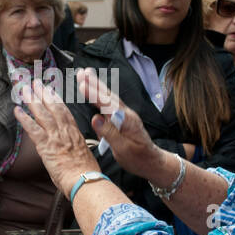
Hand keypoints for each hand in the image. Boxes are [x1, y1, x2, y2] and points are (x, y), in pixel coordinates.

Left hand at [14, 80, 99, 194]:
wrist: (84, 180)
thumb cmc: (86, 174)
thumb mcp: (84, 156)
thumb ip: (75, 149)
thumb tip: (70, 150)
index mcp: (75, 133)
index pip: (65, 111)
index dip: (56, 99)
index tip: (50, 90)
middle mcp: (65, 131)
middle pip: (53, 107)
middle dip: (44, 93)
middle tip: (36, 83)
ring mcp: (55, 137)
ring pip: (43, 113)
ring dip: (33, 100)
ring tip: (25, 89)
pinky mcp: (46, 146)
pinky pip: (32, 129)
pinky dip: (24, 118)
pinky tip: (17, 110)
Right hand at [75, 68, 165, 182]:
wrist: (153, 162)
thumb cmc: (138, 158)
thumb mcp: (122, 149)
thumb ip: (109, 132)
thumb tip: (94, 118)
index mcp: (126, 120)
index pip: (107, 104)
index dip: (94, 94)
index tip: (82, 84)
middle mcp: (126, 114)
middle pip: (108, 96)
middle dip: (94, 83)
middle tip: (81, 72)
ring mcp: (126, 115)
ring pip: (109, 98)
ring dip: (97, 86)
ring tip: (87, 74)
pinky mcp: (124, 119)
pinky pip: (110, 104)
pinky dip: (102, 95)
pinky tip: (97, 90)